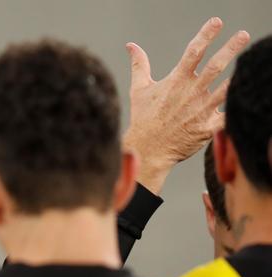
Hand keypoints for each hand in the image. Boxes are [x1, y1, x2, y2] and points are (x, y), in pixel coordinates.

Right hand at [123, 17, 249, 193]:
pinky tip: (249, 97)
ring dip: (239, 75)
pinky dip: (238, 108)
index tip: (217, 22)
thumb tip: (131, 45)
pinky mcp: (208, 127)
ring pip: (226, 88)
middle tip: (244, 34)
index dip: (206, 34)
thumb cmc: (143, 119)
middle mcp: (190, 92)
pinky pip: (229, 117)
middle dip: (231, 49)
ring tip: (252, 63)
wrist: (148, 149)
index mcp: (176, 81)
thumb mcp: (139, 89)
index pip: (193, 52)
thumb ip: (139, 64)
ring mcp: (201, 110)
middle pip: (215, 66)